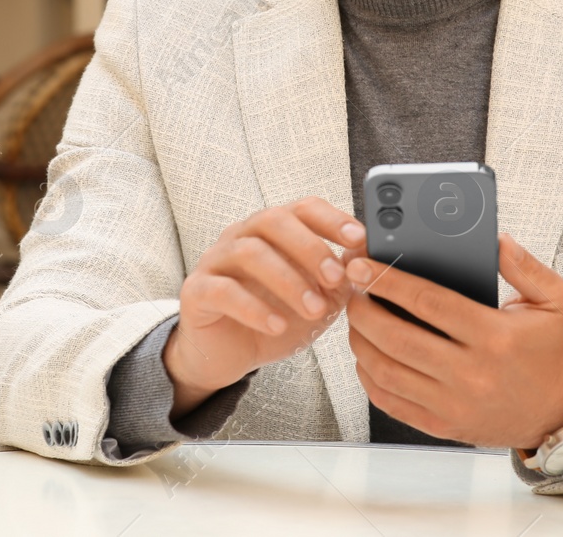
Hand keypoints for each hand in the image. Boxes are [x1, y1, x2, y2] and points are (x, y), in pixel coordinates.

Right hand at [164, 197, 363, 417]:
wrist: (228, 354)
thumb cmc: (274, 318)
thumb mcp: (316, 300)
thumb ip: (338, 280)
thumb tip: (365, 260)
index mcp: (273, 231)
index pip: (302, 208)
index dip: (332, 219)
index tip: (359, 239)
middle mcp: (242, 236)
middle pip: (274, 220)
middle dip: (310, 247)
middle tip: (336, 278)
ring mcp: (216, 260)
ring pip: (249, 252)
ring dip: (288, 281)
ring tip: (314, 310)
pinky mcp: (197, 292)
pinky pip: (223, 290)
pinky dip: (254, 308)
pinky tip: (277, 325)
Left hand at [344, 233, 562, 448]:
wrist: (560, 409)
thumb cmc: (548, 350)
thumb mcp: (552, 299)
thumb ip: (524, 266)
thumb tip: (496, 240)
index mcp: (494, 335)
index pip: (428, 302)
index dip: (389, 281)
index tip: (363, 266)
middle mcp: (471, 372)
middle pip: (397, 338)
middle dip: (363, 310)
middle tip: (351, 290)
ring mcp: (454, 403)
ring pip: (387, 371)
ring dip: (360, 342)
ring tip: (355, 319)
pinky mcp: (443, 425)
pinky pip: (392, 402)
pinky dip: (369, 377)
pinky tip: (366, 356)